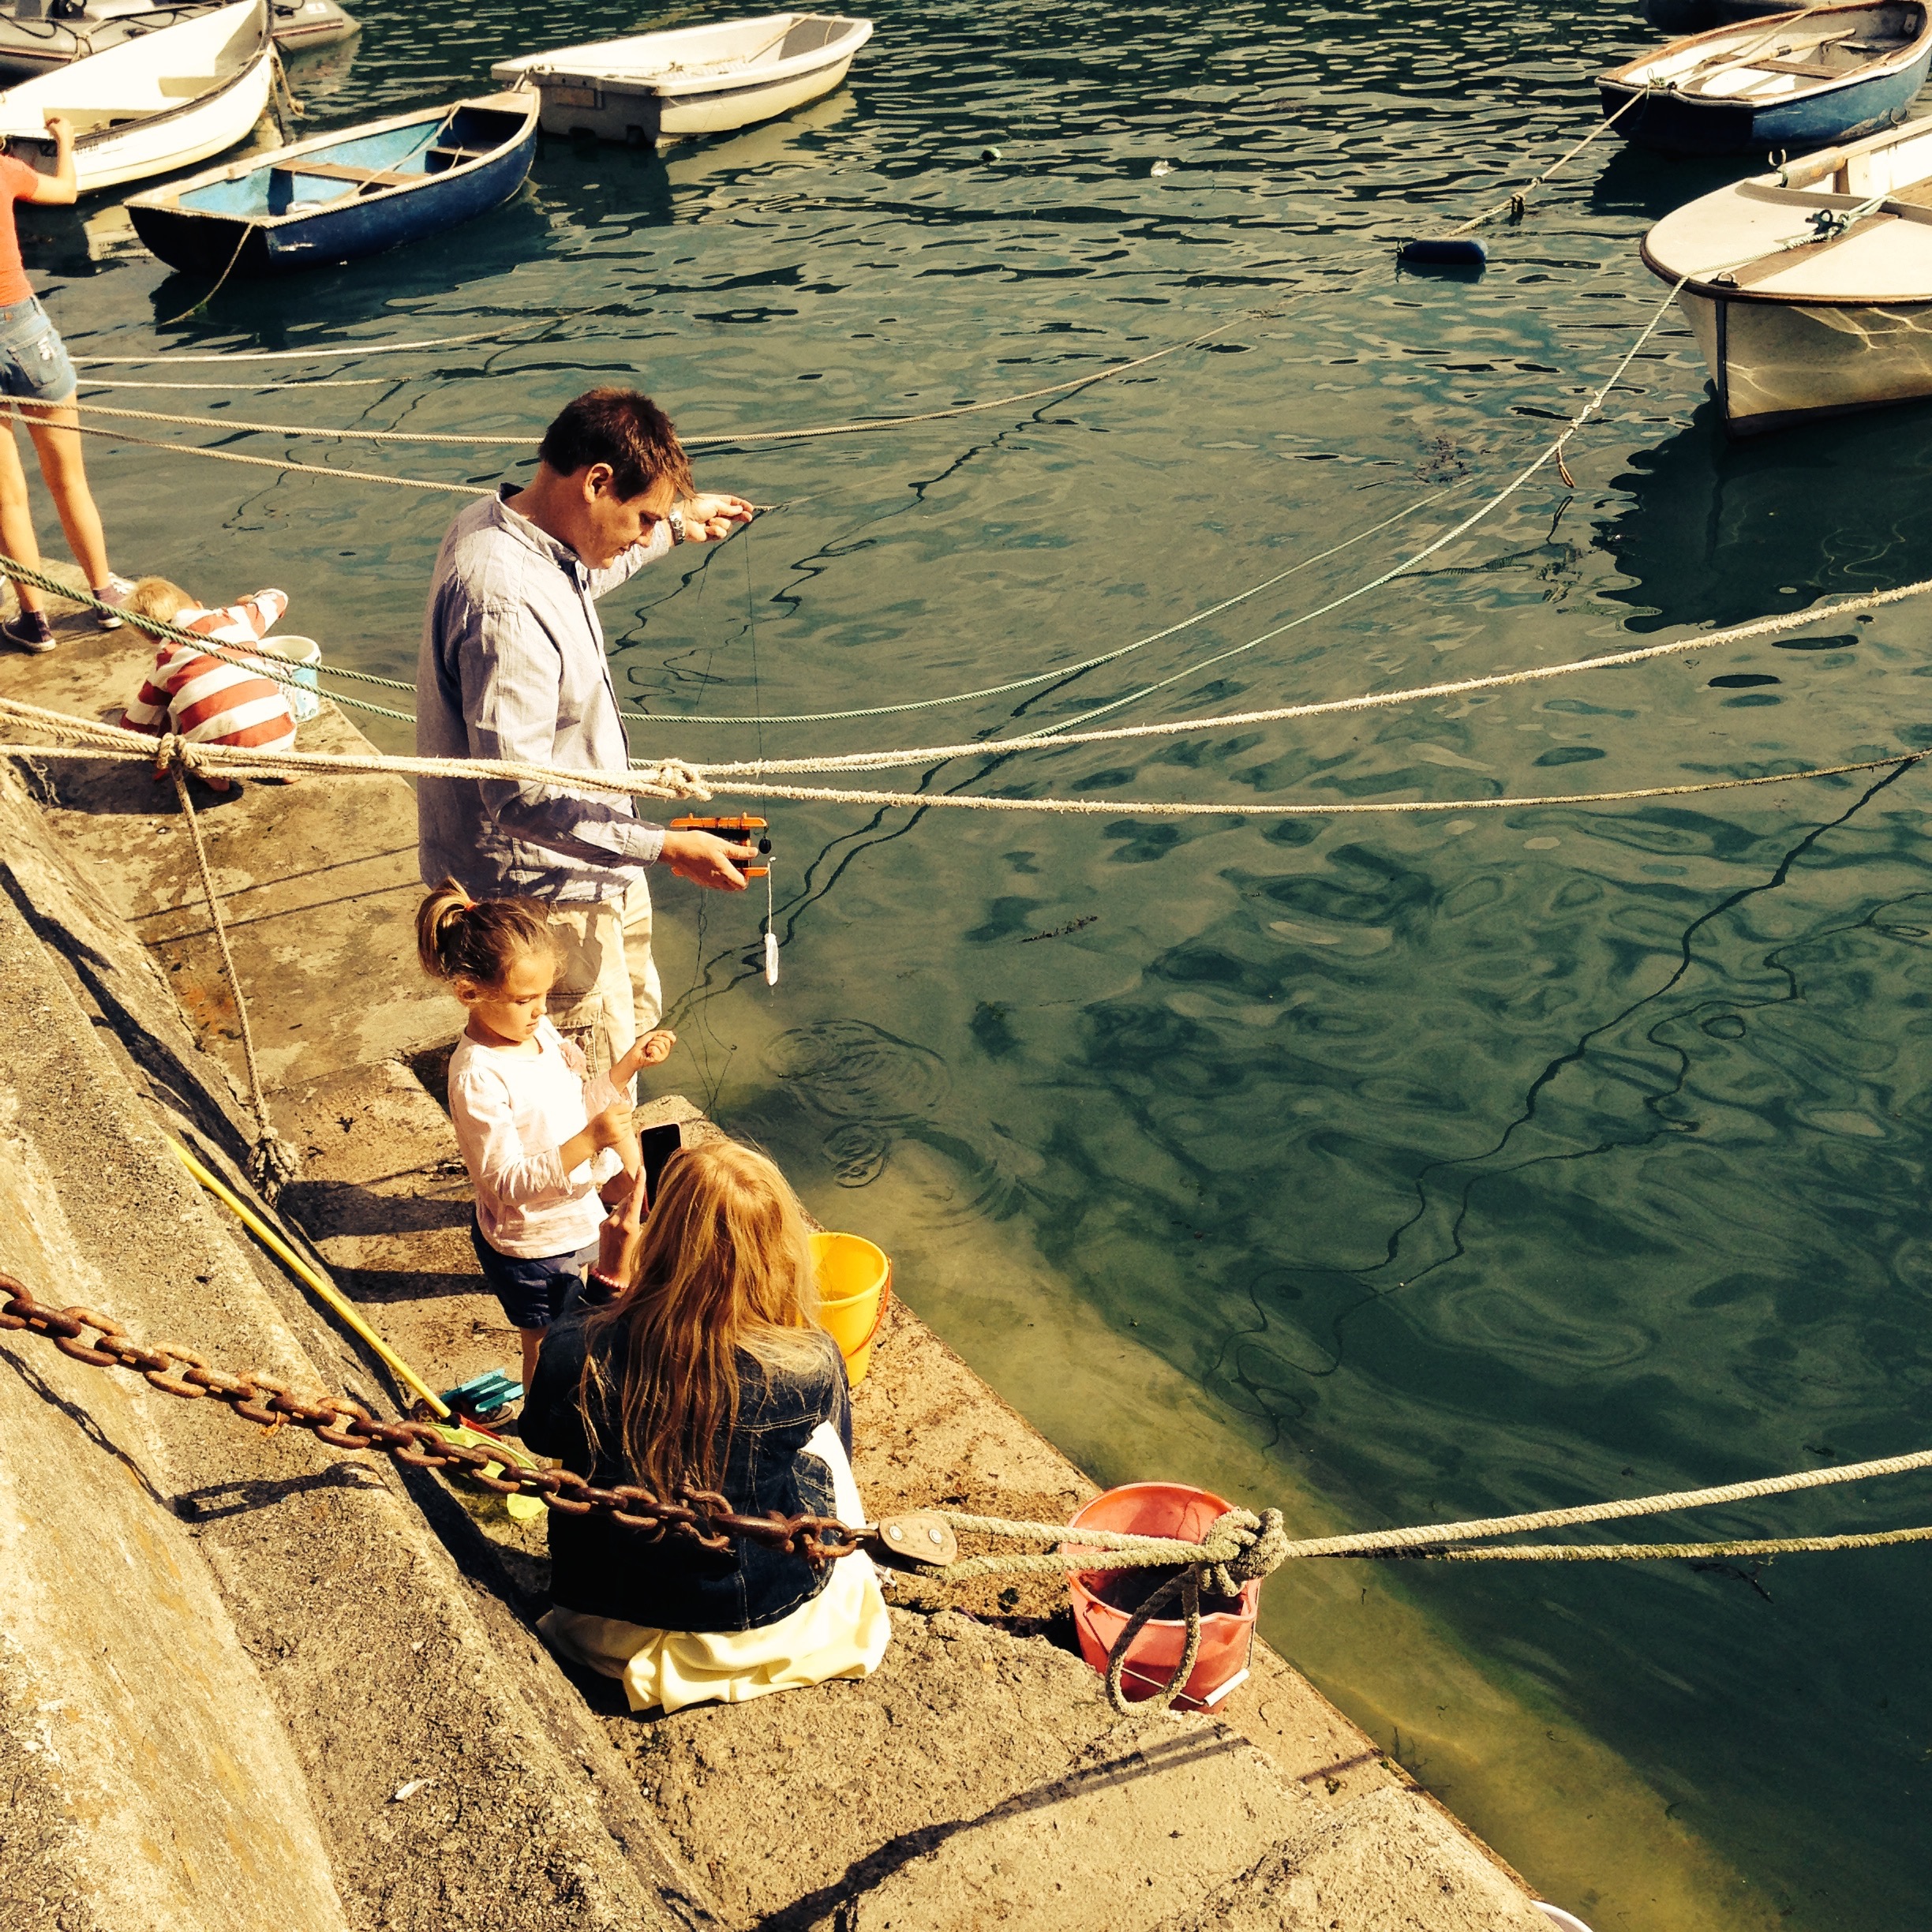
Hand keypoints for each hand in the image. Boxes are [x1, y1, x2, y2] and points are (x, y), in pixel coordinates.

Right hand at [44, 115, 69, 148]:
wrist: (64, 142)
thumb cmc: (58, 133)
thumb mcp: (50, 126)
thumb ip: (49, 125)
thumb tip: (48, 126)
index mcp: (65, 120)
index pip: (55, 118)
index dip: (49, 120)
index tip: (46, 123)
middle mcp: (69, 125)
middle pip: (59, 124)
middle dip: (53, 126)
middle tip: (48, 127)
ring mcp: (71, 132)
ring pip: (62, 130)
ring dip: (56, 130)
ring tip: (51, 133)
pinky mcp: (71, 138)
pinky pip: (64, 135)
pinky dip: (60, 135)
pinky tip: (56, 137)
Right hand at [587, 1100, 636, 1152]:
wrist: (590, 1140)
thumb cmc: (595, 1126)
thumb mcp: (602, 1114)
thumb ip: (613, 1110)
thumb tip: (627, 1107)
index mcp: (609, 1114)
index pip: (626, 1108)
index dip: (626, 1109)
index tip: (625, 1110)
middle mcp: (613, 1121)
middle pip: (629, 1116)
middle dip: (626, 1116)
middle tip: (621, 1118)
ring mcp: (617, 1130)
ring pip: (629, 1123)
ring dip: (625, 1123)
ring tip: (617, 1125)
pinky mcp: (619, 1137)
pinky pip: (627, 1131)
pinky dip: (624, 1130)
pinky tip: (617, 1130)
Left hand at [596, 1165, 649, 1284]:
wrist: (612, 1275)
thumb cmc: (633, 1261)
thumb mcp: (642, 1240)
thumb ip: (638, 1222)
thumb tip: (637, 1210)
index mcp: (629, 1225)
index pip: (635, 1198)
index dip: (639, 1182)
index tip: (641, 1168)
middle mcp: (615, 1221)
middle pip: (627, 1200)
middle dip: (635, 1199)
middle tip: (643, 1208)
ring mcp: (606, 1223)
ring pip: (620, 1207)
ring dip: (627, 1209)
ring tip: (633, 1226)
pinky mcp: (601, 1227)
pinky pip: (613, 1215)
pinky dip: (620, 1217)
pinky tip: (623, 1231)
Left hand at [612, 1028, 676, 1083]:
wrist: (634, 1053)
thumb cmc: (641, 1046)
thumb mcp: (651, 1035)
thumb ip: (661, 1033)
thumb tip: (671, 1032)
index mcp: (665, 1046)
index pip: (672, 1039)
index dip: (666, 1035)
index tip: (657, 1036)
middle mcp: (665, 1052)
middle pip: (666, 1040)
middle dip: (655, 1039)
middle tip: (650, 1044)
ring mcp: (662, 1056)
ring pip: (661, 1044)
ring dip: (651, 1044)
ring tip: (648, 1049)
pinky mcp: (658, 1060)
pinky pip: (656, 1049)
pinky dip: (649, 1049)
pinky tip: (648, 1053)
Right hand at [659, 828, 752, 890]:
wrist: (674, 849)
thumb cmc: (696, 844)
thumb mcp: (720, 844)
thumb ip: (738, 851)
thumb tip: (754, 853)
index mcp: (723, 872)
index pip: (742, 884)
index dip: (747, 876)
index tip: (747, 866)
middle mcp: (715, 881)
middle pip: (733, 887)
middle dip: (738, 877)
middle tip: (736, 862)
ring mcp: (706, 882)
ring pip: (722, 885)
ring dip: (727, 877)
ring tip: (723, 860)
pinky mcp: (698, 880)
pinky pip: (712, 882)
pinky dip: (716, 876)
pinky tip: (712, 862)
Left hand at [676, 493, 753, 543]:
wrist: (683, 521)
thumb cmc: (695, 508)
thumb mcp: (714, 503)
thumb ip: (728, 507)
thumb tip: (740, 509)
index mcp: (715, 502)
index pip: (732, 503)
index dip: (741, 505)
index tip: (750, 508)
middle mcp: (716, 512)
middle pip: (734, 514)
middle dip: (741, 516)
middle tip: (748, 518)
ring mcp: (714, 524)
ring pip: (728, 525)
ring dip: (720, 522)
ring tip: (709, 521)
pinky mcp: (712, 534)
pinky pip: (721, 533)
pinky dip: (715, 530)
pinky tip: (707, 528)